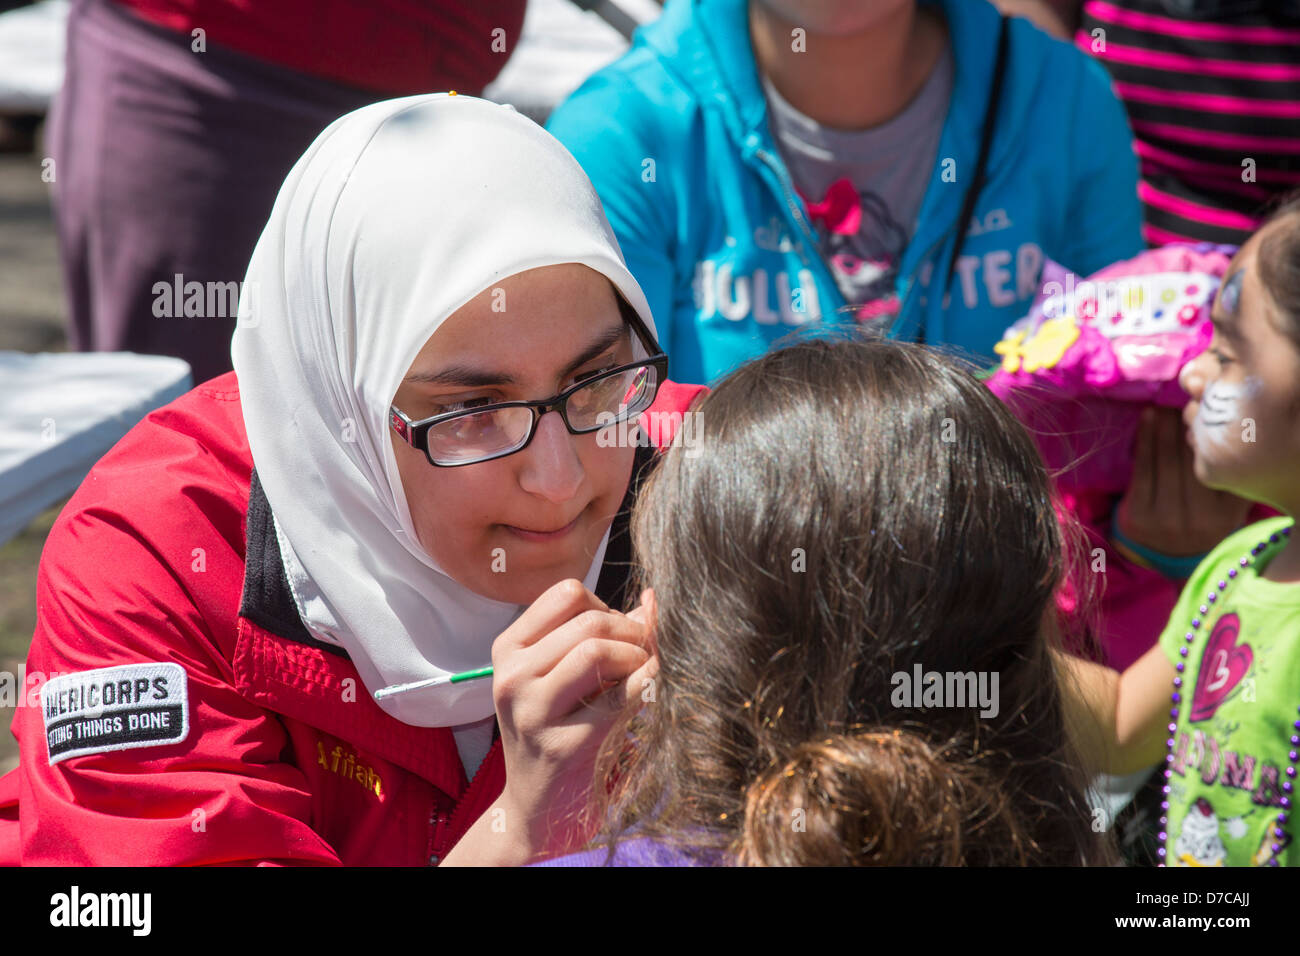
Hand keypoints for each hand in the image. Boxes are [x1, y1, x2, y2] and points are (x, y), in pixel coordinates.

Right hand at [489, 580, 657, 860]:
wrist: (535, 808)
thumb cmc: (556, 730)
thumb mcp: (562, 676)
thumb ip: (601, 636)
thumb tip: (652, 601)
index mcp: (508, 650)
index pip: (567, 594)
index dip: (606, 606)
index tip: (621, 631)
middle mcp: (513, 676)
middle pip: (589, 623)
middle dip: (631, 632)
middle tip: (645, 654)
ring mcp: (534, 711)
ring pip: (597, 652)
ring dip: (636, 657)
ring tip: (643, 674)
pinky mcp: (565, 745)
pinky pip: (620, 698)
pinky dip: (647, 685)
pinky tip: (653, 690)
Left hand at [1116, 406, 1250, 556]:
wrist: (1167, 552)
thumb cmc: (1200, 514)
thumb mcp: (1223, 498)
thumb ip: (1226, 469)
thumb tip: (1221, 419)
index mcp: (1230, 513)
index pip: (1222, 464)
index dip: (1213, 432)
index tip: (1208, 408)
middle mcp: (1203, 520)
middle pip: (1194, 459)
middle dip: (1187, 424)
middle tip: (1184, 398)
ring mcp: (1169, 520)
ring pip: (1167, 461)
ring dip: (1164, 427)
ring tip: (1163, 405)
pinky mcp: (1140, 517)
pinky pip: (1143, 468)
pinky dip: (1145, 439)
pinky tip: (1148, 419)